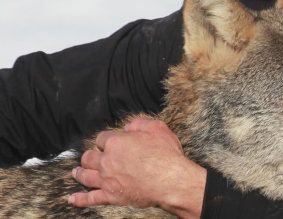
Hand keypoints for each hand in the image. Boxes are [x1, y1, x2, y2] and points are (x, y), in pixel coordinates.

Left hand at [69, 117, 206, 218]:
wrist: (170, 180)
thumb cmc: (165, 155)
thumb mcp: (157, 128)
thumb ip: (140, 123)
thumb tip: (129, 126)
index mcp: (116, 142)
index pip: (102, 138)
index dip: (106, 140)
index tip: (110, 142)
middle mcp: (107, 161)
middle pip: (89, 157)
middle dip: (90, 155)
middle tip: (91, 156)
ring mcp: (107, 179)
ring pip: (86, 176)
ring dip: (80, 173)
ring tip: (77, 172)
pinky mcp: (111, 196)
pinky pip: (91, 198)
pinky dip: (80, 199)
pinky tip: (72, 199)